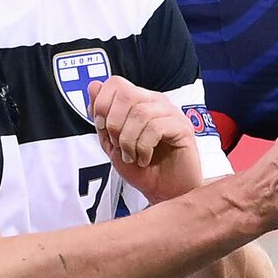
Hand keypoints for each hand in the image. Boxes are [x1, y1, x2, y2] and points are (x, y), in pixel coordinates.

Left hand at [87, 77, 201, 204]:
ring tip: (131, 156)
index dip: (102, 104)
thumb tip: (94, 85)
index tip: (101, 127)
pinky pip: (155, 128)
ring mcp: (172, 113)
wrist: (163, 194)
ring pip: (140, 112)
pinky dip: (143, 147)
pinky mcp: (183, 128)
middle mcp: (156, 103)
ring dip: (128, 140)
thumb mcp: (112, 143)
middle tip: (117, 145)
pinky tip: (144, 158)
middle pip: (126, 94)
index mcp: (139, 101)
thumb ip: (102, 116)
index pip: (116, 83)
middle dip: (114, 123)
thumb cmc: (142, 170)